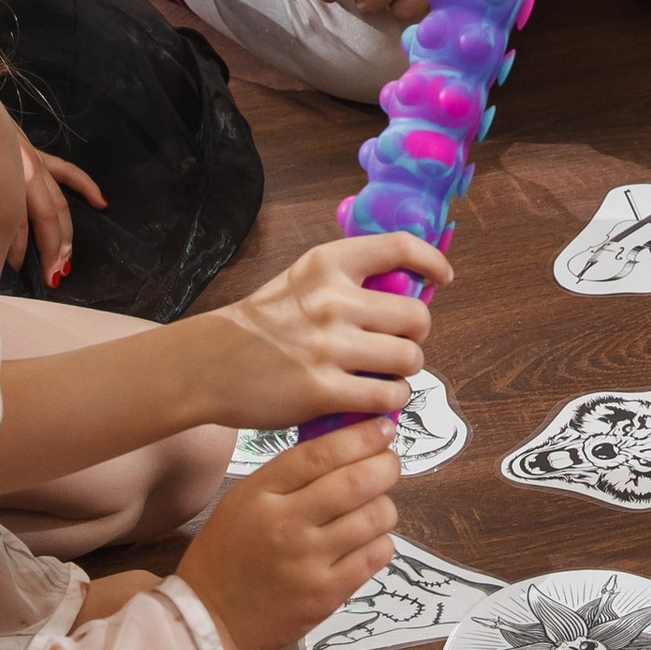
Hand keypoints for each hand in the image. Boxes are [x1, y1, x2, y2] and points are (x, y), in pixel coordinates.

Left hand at [18, 142, 104, 291]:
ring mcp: (32, 161)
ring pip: (57, 202)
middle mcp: (23, 169)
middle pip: (45, 215)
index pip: (15, 221)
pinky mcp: (34, 153)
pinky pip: (67, 172)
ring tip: (66, 261)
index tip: (13, 272)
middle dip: (50, 249)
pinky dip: (85, 186)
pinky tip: (101, 203)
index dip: (15, 250)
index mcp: (1, 176)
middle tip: (51, 277)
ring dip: (64, 233)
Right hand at [173, 423, 401, 649]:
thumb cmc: (226, 555)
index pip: (321, 454)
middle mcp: (286, 525)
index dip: (361, 436)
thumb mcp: (242, 501)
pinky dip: (381, 541)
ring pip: (375, 516)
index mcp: (261, 495)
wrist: (211, 621)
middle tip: (389, 463)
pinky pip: (376, 555)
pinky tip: (369, 539)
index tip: (383, 426)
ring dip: (385, 505)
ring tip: (376, 506)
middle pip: (357, 481)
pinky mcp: (327, 594)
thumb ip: (287, 475)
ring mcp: (309, 562)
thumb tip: (344, 444)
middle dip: (385, 465)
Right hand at [190, 231, 447, 429]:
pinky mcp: (322, 390)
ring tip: (386, 375)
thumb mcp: (300, 280)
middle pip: (416, 316)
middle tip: (399, 345)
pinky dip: (390, 401)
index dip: (431, 261)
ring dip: (405, 371)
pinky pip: (386, 397)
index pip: (398, 248)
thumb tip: (403, 288)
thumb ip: (346, 279)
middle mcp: (333, 300)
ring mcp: (329, 347)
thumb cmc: (259, 324)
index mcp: (327, 264)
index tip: (442, 277)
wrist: (208, 364)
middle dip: (415, 335)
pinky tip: (376, 400)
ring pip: (408, 359)